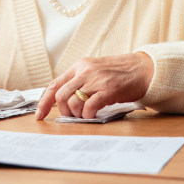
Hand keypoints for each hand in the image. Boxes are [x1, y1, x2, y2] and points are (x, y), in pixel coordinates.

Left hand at [34, 52, 153, 119]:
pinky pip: (89, 107)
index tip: (40, 115)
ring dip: (77, 115)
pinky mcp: (108, 90)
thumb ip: (80, 81)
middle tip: (74, 116)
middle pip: (61, 96)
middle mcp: (85, 71)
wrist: (143, 69)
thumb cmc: (120, 74)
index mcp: (79, 66)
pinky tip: (94, 116)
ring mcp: (96, 80)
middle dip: (64, 111)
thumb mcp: (95, 71)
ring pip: (73, 102)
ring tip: (86, 116)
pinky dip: (88, 116)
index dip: (44, 101)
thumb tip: (65, 101)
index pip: (54, 84)